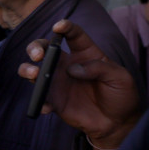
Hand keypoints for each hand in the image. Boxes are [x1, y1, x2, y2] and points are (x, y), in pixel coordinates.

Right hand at [18, 19, 141, 149]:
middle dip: (36, 47)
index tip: (59, 27)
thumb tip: (72, 69)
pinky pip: (39, 98)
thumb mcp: (119, 77)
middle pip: (44, 48)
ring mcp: (58, 82)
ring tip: (34, 76)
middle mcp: (67, 65)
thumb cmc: (121, 95)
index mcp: (85, 54)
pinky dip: (39, 101)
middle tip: (38, 56)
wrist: (117, 122)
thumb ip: (98, 68)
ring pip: (33, 70)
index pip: (72, 35)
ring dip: (28, 70)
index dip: (65, 27)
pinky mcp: (53, 100)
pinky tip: (48, 107)